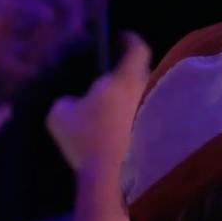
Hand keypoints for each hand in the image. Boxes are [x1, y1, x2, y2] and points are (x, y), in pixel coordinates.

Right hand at [47, 34, 151, 186]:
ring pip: (150, 100)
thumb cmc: (87, 141)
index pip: (137, 48)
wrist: (114, 183)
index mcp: (127, 79)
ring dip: (137, 101)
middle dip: (131, 73)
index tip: (121, 38)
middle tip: (114, 79)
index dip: (129, 40)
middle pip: (145, 74)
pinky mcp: (161, 140)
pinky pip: (152, 122)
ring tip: (119, 110)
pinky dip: (142, 124)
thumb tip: (72, 102)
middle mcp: (149, 93)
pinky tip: (126, 135)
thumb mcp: (60, 116)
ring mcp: (158, 117)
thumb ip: (65, 101)